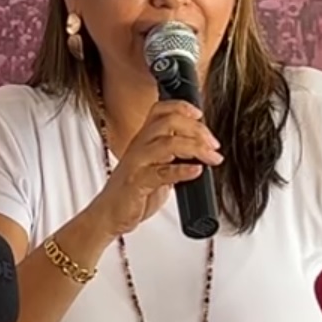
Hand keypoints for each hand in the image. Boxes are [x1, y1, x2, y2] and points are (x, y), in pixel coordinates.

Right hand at [89, 100, 223, 235]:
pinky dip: (183, 170)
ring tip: (212, 158)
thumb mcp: (155, 169)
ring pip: (168, 143)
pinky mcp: (137, 183)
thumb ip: (174, 159)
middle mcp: (140, 147)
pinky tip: (196, 171)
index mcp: (143, 140)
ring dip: (196, 148)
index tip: (200, 115)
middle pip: (169, 121)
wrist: (108, 215)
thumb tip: (201, 155)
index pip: (160, 110)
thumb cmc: (131, 194)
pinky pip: (162, 172)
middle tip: (213, 144)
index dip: (182, 107)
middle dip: (197, 129)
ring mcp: (138, 163)